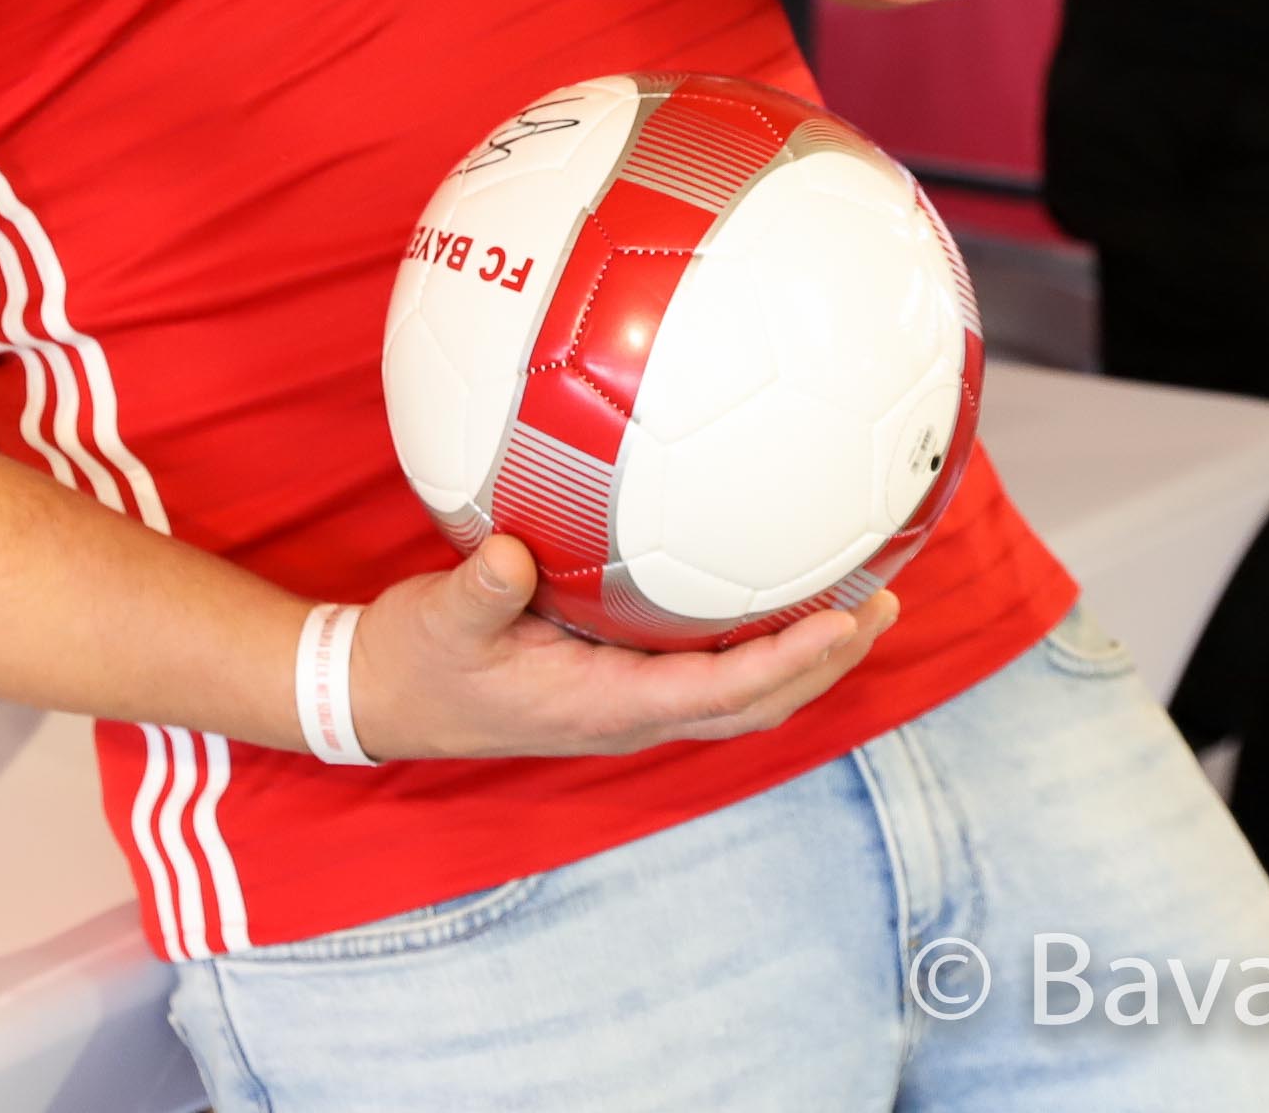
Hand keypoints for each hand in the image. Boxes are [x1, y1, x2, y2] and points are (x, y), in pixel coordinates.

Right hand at [346, 535, 899, 760]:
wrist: (384, 699)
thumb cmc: (415, 660)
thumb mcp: (436, 619)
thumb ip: (478, 591)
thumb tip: (509, 553)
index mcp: (600, 707)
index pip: (716, 692)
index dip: (786, 661)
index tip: (842, 622)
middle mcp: (629, 715)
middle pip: (755, 702)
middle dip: (825, 662)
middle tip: (884, 603)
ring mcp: (627, 705)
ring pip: (741, 693)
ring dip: (805, 657)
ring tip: (857, 604)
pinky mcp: (618, 685)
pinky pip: (709, 671)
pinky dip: (758, 643)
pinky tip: (770, 592)